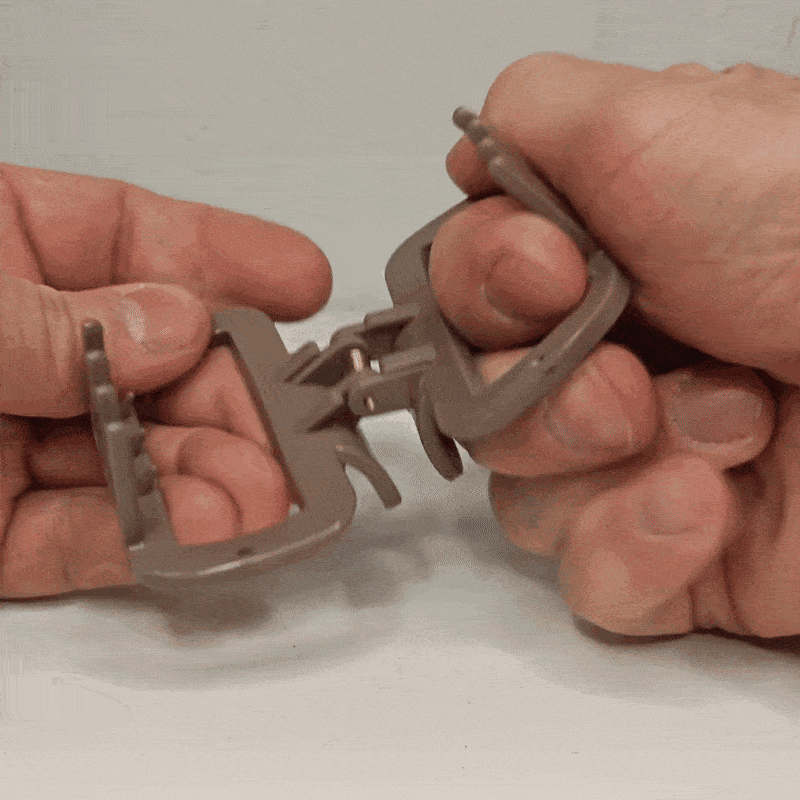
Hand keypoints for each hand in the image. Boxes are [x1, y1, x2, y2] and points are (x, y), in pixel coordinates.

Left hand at [0, 164, 330, 597]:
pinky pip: (81, 538)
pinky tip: (204, 537)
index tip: (301, 278)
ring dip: (210, 482)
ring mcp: (3, 441)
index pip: (126, 235)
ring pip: (134, 459)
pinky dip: (146, 544)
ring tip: (262, 499)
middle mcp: (13, 349)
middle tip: (297, 428)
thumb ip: (44, 320)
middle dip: (236, 400)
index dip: (224, 255)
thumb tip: (170, 324)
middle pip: (156, 365)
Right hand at [431, 54, 799, 636]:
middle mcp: (602, 362)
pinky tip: (709, 505)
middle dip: (543, 391)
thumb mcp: (659, 125)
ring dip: (611, 463)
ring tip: (730, 423)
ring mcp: (629, 463)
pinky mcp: (666, 553)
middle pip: (475, 405)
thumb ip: (527, 120)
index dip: (480, 297)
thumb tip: (463, 166)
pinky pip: (589, 579)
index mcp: (589, 269)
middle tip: (630, 370)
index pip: (457, 300)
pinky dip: (638, 548)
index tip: (554, 279)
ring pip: (521, 497)